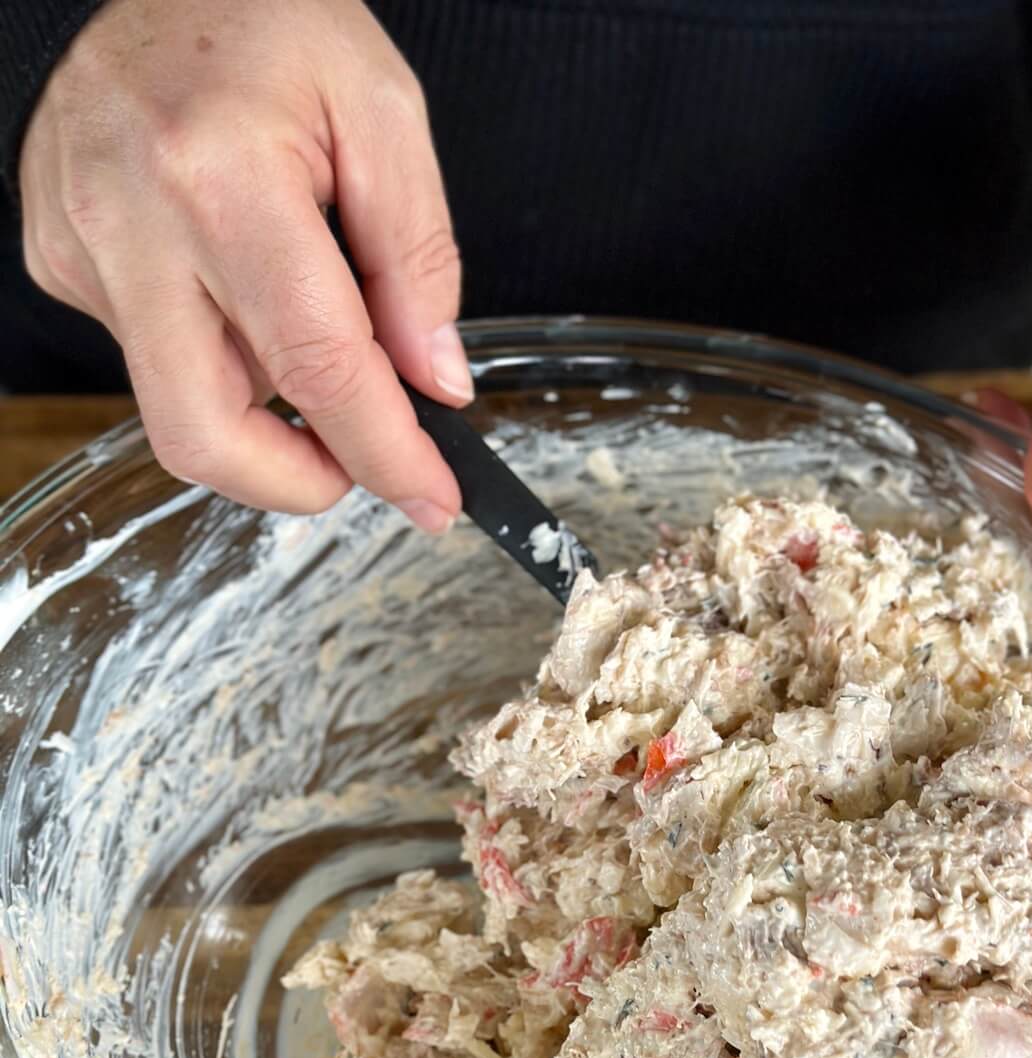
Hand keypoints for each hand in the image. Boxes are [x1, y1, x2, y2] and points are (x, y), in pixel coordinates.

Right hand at [19, 0, 467, 527]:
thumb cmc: (265, 15)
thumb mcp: (382, 111)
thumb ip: (418, 258)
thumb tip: (434, 384)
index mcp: (221, 179)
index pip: (316, 368)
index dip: (383, 455)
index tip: (433, 501)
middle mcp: (132, 227)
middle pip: (206, 434)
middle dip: (298, 481)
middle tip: (360, 463)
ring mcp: (82, 250)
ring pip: (179, 408)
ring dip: (265, 407)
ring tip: (300, 313)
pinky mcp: (64, 262)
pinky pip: (155, 356)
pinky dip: (221, 350)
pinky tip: (235, 276)